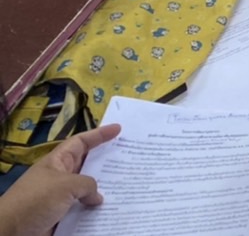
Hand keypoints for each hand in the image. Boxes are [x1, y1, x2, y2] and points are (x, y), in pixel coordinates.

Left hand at [0, 123, 119, 235]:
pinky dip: (95, 212)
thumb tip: (97, 197)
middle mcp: (60, 178)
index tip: (119, 129)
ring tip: (127, 188)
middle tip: (130, 159)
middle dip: (107, 163)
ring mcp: (59, 199)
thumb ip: (87, 185)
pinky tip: (109, 213)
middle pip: (87, 166)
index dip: (99, 134)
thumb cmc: (36, 200)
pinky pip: (82, 211)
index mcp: (57, 162)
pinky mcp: (60, 217)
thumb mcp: (65, 186)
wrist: (10, 232)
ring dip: (104, 191)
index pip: (81, 142)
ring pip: (87, 191)